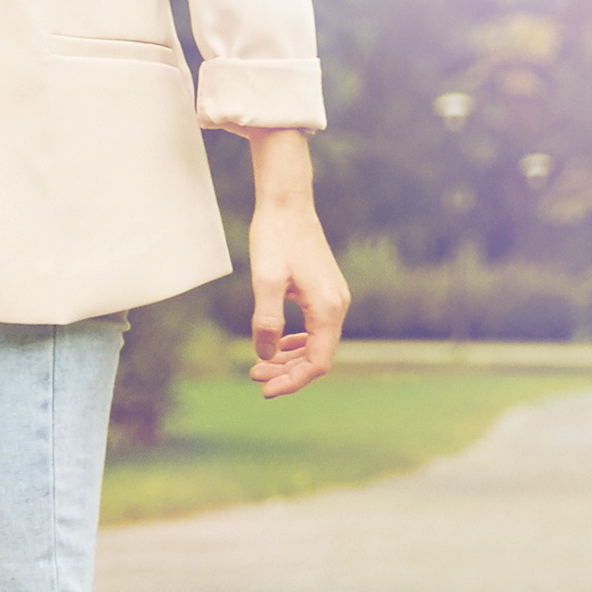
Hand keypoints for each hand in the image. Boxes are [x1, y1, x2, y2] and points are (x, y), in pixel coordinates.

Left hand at [241, 143, 347, 396]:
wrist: (287, 202)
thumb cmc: (274, 238)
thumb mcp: (264, 280)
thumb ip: (266, 320)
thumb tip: (265, 355)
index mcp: (327, 307)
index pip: (318, 362)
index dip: (293, 381)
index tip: (265, 389)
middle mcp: (337, 305)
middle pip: (318, 356)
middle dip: (287, 372)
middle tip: (254, 376)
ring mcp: (334, 297)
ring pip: (316, 342)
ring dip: (289, 358)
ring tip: (260, 364)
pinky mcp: (325, 290)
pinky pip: (315, 327)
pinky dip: (296, 341)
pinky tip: (277, 344)